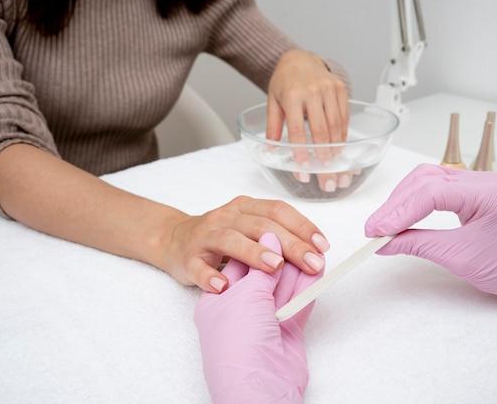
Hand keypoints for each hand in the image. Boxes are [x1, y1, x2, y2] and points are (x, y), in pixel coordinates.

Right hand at [160, 196, 328, 292]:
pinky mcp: (188, 258)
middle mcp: (227, 217)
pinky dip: (210, 277)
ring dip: (255, 252)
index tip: (322, 246)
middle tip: (311, 263)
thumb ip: (277, 238)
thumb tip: (315, 255)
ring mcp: (206, 236)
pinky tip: (224, 287)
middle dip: (290, 244)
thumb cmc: (222, 238)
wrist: (174, 239)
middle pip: (261, 226)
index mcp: (246, 208)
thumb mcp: (250, 231)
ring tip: (275, 266)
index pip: (278, 211)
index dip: (302, 226)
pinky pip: (199, 267)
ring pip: (231, 240)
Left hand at [194, 233, 321, 403]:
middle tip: (303, 238)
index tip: (277, 230)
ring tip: (316, 248)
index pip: (240, 262)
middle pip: (265, 274)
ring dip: (300, 269)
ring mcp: (263, 321)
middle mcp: (240, 308)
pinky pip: (298, 303)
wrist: (257, 388)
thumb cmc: (238, 342)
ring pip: (284, 287)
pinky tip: (318, 270)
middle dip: (285, 256)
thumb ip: (261, 267)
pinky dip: (309, 287)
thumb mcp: (245, 296)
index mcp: (218, 299)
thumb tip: (271, 238)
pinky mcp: (285, 332)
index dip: (260, 246)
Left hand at [268, 49, 350, 191]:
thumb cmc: (284, 82)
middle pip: (321, 129)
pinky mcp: (340, 88)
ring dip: (336, 145)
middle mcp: (312, 91)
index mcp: (292, 95)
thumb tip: (270, 150)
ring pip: (336, 123)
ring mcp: (329, 88)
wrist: (299, 59)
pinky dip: (343, 132)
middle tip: (325, 170)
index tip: (303, 166)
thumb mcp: (272, 101)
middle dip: (324, 153)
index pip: (298, 129)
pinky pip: (344, 115)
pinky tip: (340, 144)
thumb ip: (272, 126)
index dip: (301, 150)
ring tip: (333, 162)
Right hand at [365, 164, 496, 314]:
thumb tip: (381, 243)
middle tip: (372, 229)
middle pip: (423, 180)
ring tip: (381, 223)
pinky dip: (410, 200)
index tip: (377, 231)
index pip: (431, 193)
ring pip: (423, 178)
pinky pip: (430, 186)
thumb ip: (416, 244)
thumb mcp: (455, 257)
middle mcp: (478, 180)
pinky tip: (397, 215)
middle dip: (395, 205)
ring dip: (399, 200)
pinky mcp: (464, 189)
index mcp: (485, 194)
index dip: (400, 212)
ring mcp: (471, 181)